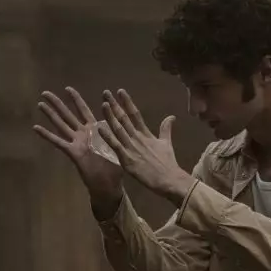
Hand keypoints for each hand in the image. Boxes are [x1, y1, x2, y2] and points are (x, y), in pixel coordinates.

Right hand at [33, 87, 124, 213]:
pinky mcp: (73, 152)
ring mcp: (76, 142)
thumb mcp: (118, 145)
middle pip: (68, 115)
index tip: (68, 88)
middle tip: (46, 92)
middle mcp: (83, 134)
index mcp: (95, 130)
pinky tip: (36, 127)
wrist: (109, 184)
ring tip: (40, 103)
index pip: (84, 111)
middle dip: (58, 103)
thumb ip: (116, 132)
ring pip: (61, 125)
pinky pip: (58, 142)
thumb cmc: (115, 166)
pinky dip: (47, 135)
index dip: (76, 100)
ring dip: (51, 115)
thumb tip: (123, 119)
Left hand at [100, 89, 193, 204]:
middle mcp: (138, 138)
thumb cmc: (168, 164)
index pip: (135, 114)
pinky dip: (108, 136)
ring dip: (110, 116)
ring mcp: (132, 148)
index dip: (127, 102)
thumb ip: (166, 129)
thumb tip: (171, 116)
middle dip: (115, 105)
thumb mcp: (167, 143)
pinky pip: (115, 146)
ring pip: (119, 129)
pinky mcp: (127, 159)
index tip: (120, 91)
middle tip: (106, 93)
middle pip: (124, 119)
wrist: (169, 179)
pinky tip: (99, 128)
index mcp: (146, 134)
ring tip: (103, 104)